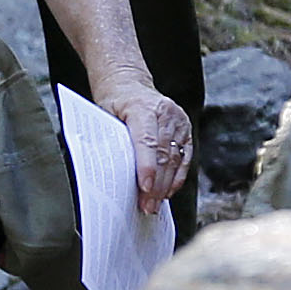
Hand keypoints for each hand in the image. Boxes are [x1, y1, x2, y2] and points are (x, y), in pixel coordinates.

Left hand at [104, 86, 195, 213]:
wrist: (129, 83)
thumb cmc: (114, 101)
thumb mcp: (105, 116)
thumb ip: (113, 141)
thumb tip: (114, 174)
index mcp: (142, 107)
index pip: (147, 141)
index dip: (147, 167)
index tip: (145, 188)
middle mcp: (165, 112)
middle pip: (163, 155)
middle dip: (155, 184)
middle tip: (146, 206)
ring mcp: (178, 120)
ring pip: (174, 159)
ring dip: (165, 185)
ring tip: (154, 205)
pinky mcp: (186, 129)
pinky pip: (184, 158)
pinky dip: (177, 177)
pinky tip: (168, 192)